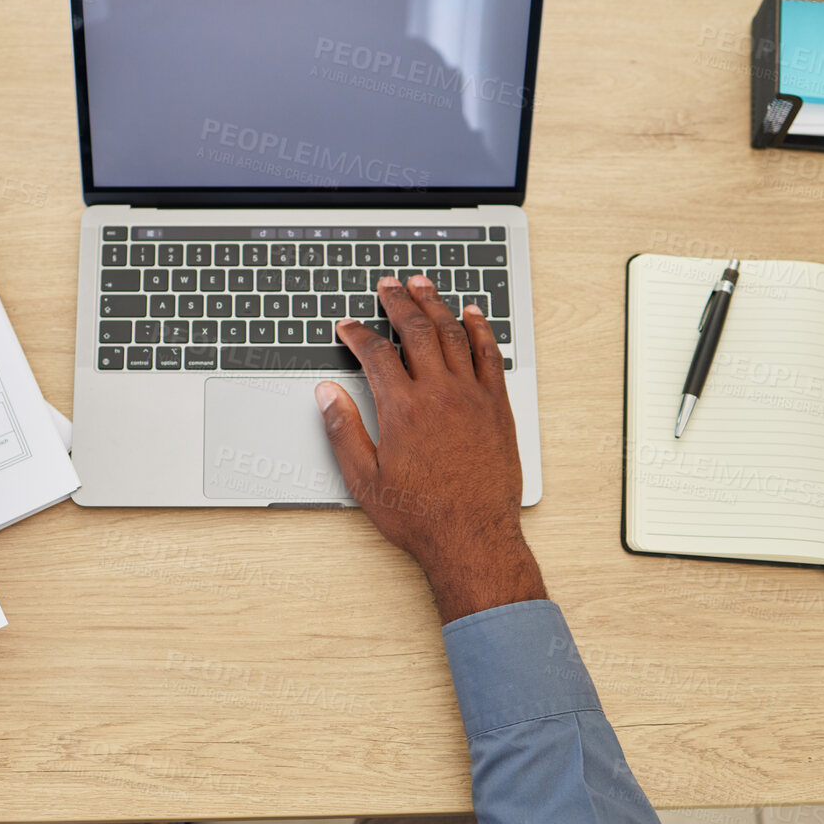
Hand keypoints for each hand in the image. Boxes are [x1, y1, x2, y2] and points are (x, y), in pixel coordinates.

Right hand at [318, 274, 545, 623]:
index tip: (347, 327)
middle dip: (398, 302)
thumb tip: (326, 394)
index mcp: (403, 409)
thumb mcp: (364, 479)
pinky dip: (480, 329)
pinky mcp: (497, 407)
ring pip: (453, 334)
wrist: (472, 538)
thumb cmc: (420, 515)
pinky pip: (490, 355)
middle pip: (416, 331)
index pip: (374, 354)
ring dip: (436, 304)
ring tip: (423, 285)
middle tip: (388, 285)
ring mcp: (472, 397)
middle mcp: (439, 394)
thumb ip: (342, 430)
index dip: (356, 335)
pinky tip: (472, 314)